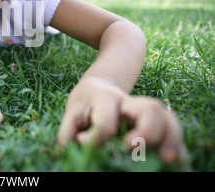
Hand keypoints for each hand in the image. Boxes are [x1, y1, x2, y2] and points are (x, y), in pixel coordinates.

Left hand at [56, 79, 188, 164]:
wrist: (100, 86)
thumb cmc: (85, 103)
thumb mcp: (72, 111)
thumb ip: (68, 129)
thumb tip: (72, 147)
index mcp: (106, 98)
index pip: (106, 123)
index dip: (94, 139)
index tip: (81, 141)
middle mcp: (131, 103)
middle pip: (150, 110)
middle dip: (147, 131)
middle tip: (131, 147)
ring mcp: (146, 112)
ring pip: (168, 118)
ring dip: (171, 139)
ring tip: (167, 160)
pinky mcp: (157, 122)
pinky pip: (174, 131)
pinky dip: (178, 145)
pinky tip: (176, 161)